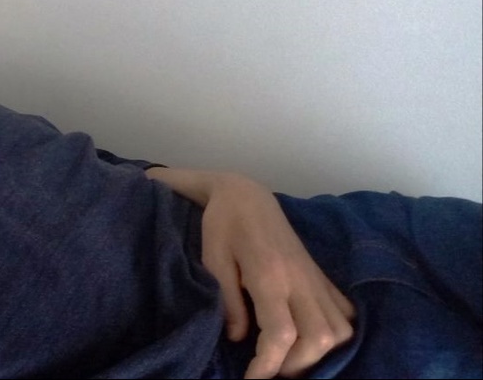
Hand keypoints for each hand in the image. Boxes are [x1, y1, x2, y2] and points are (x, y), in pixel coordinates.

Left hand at [199, 173, 355, 377]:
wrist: (245, 194)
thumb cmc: (222, 224)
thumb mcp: (213, 260)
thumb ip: (228, 301)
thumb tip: (237, 339)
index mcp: (269, 275)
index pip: (281, 334)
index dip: (268, 365)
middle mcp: (299, 279)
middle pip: (319, 338)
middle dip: (296, 365)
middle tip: (268, 368)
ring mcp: (314, 277)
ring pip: (339, 329)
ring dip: (318, 353)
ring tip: (288, 357)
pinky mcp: (321, 274)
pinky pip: (344, 312)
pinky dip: (335, 333)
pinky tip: (311, 338)